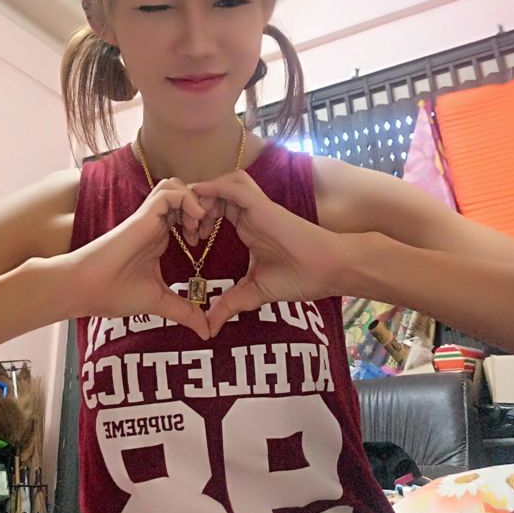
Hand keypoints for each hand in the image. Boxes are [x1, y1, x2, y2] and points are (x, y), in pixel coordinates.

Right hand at [69, 178, 209, 339]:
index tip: (206, 240)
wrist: (86, 290)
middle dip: (203, 205)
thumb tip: (207, 332)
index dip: (202, 219)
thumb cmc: (114, 293)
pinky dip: (186, 200)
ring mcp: (149, 217)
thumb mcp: (159, 302)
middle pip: (184, 194)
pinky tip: (193, 221)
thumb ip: (184, 311)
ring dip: (194, 200)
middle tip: (207, 229)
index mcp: (159, 237)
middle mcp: (156, 223)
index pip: (185, 213)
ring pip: (176, 186)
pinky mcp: (143, 215)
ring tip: (199, 224)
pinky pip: (169, 193)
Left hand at [191, 171, 346, 336]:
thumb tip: (208, 328)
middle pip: (216, 192)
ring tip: (195, 216)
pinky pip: (235, 188)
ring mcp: (256, 207)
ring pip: (224, 183)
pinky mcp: (263, 205)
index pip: (216, 209)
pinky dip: (215, 187)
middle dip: (196, 204)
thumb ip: (230, 304)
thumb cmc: (298, 277)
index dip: (198, 217)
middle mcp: (250, 212)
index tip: (190, 239)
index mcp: (247, 226)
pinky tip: (199, 196)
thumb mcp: (254, 292)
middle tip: (187, 228)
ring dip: (205, 193)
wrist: (326, 271)